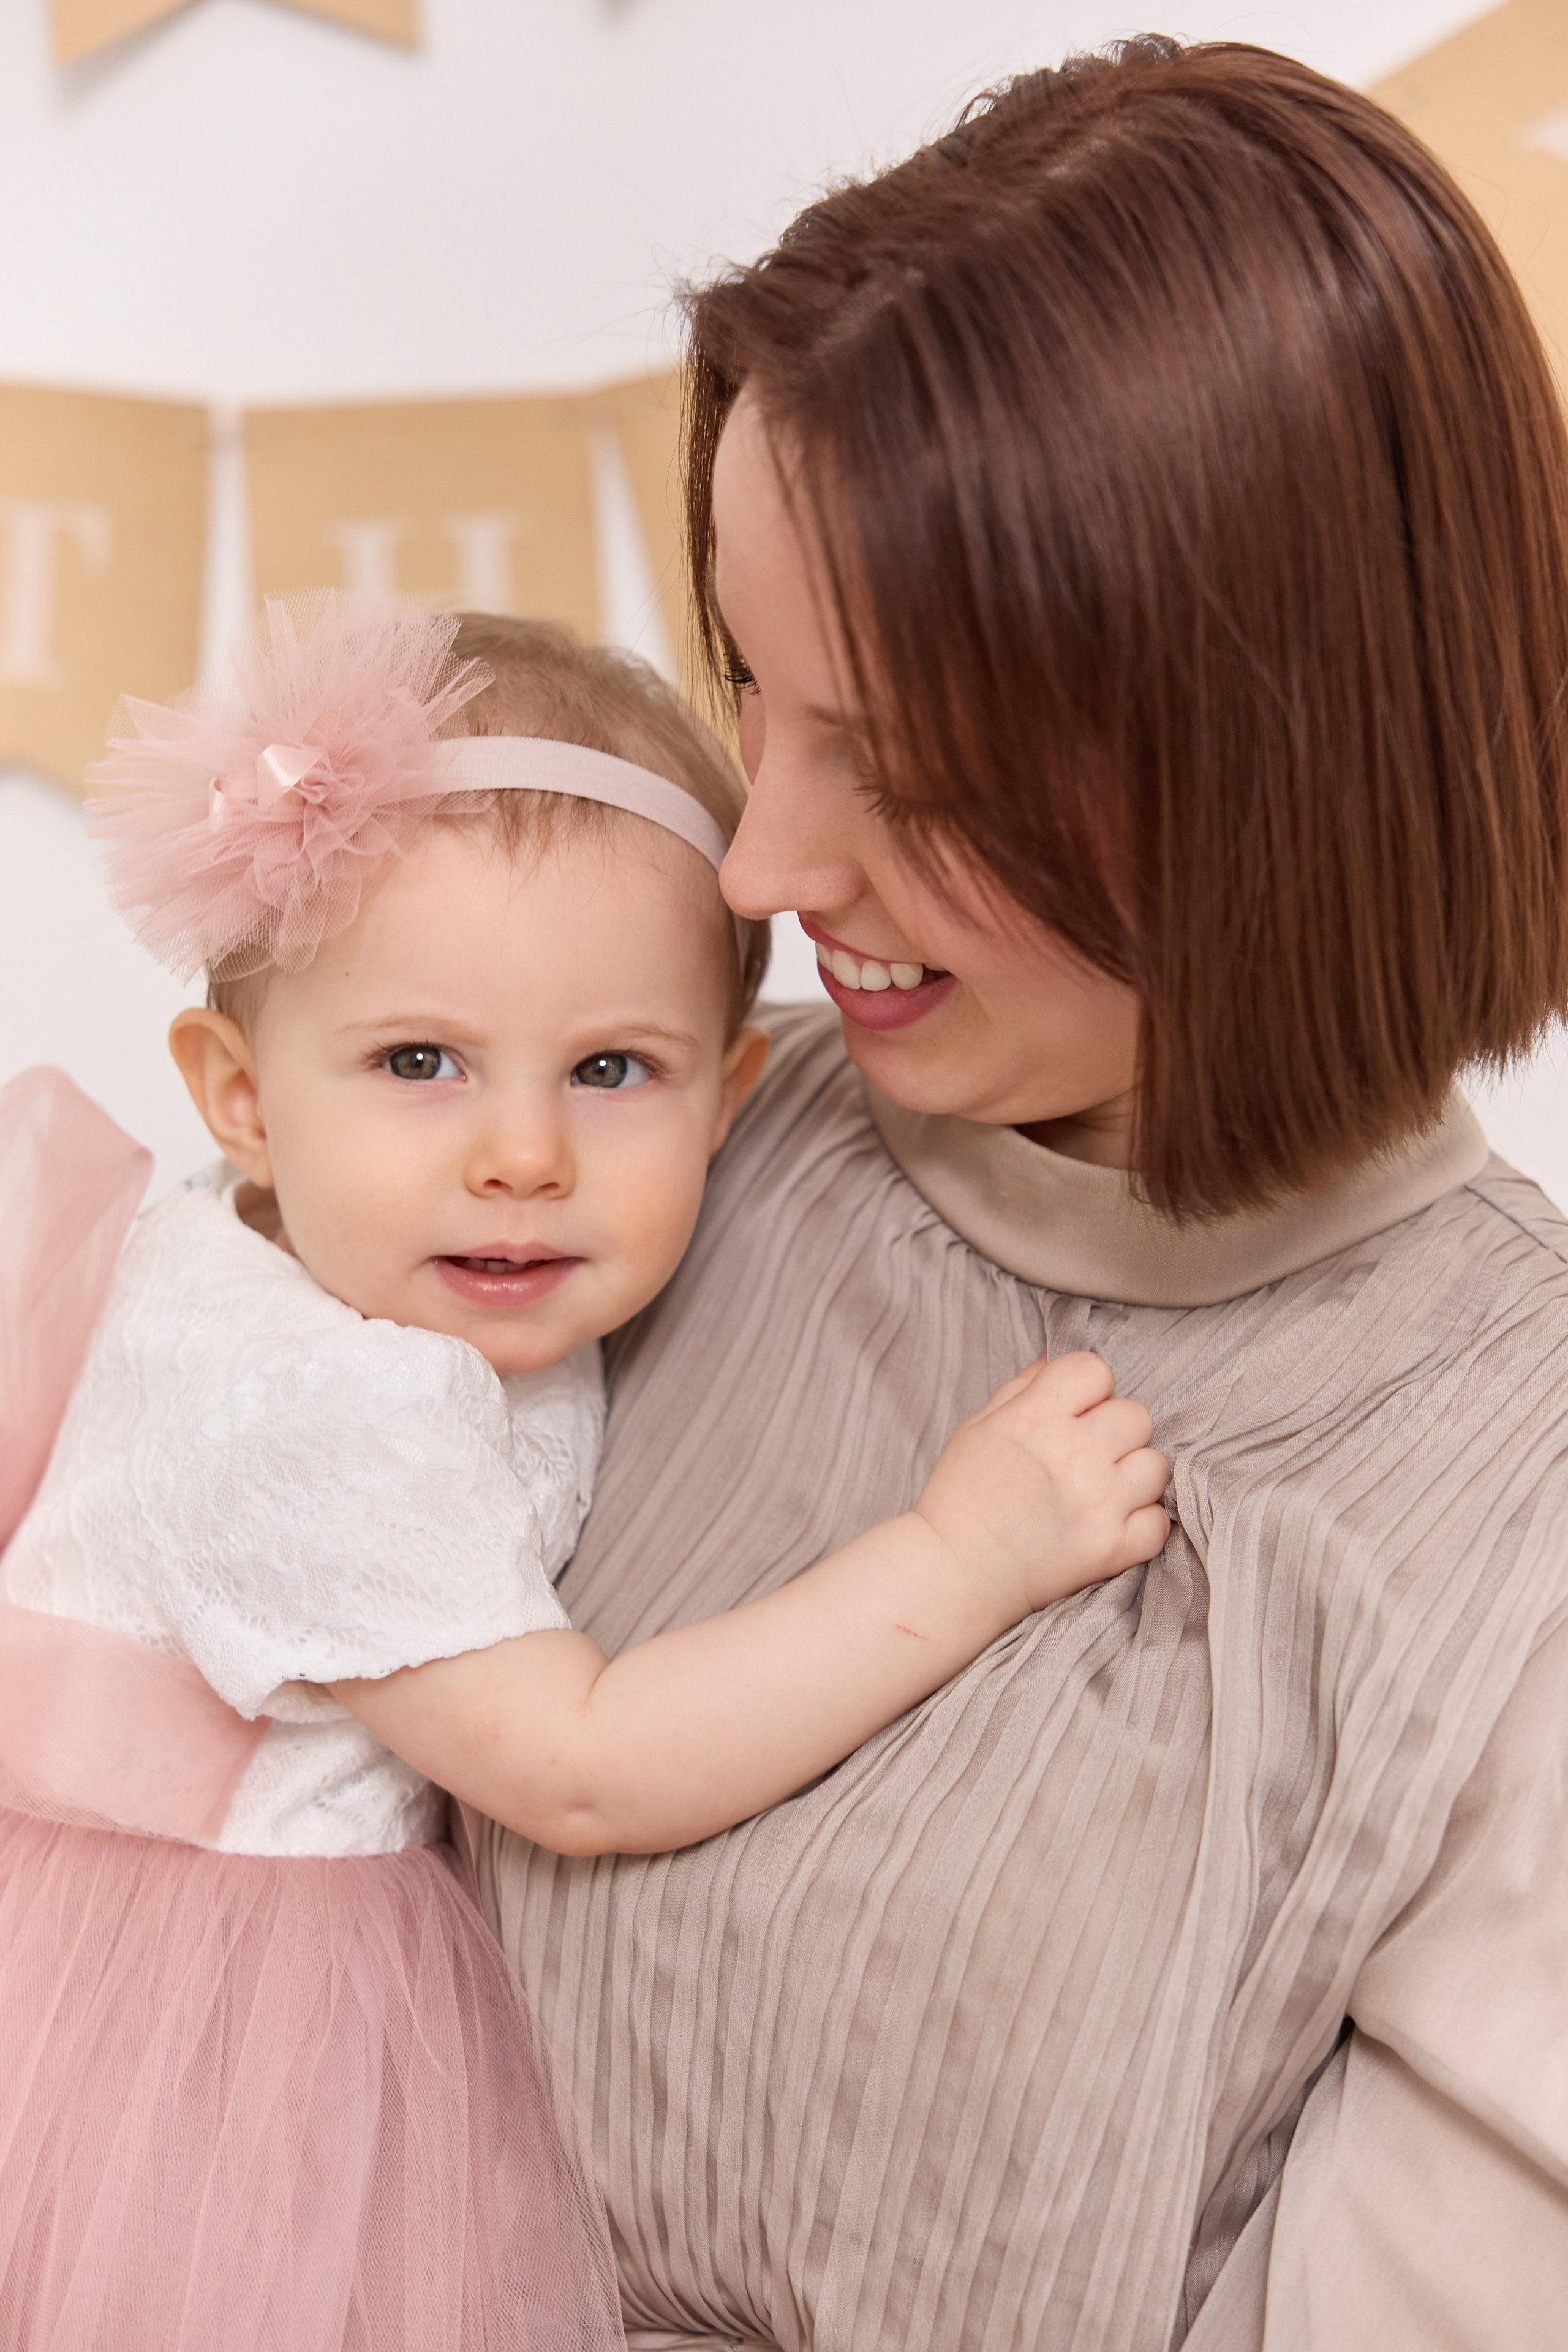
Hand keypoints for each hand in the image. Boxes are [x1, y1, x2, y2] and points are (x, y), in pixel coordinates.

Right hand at [914, 1351, 1169, 1621]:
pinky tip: (1109, 1522)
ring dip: (1132, 1475)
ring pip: (1156, 1465)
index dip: (1086, 1389)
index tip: (1072, 1410)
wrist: (952, 1575)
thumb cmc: (960, 1497)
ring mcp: (1098, 1503)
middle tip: (1085, 1454)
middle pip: (1136, 1415)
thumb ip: (1024, 1385)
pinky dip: (1140, 1523)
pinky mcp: (1112, 1549)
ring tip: (1099, 1489)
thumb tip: (1057, 1353)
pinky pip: (1159, 1521)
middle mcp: (1074, 1455)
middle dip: (1113, 1430)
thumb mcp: (979, 1426)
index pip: (1096, 1369)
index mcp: (1035, 1417)